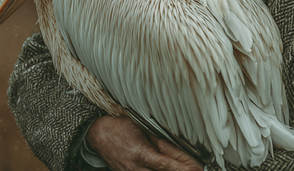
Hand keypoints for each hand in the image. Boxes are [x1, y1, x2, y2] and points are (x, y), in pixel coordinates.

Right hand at [86, 116, 203, 170]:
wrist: (98, 134)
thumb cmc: (119, 127)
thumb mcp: (141, 128)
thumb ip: (158, 138)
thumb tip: (177, 144)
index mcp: (140, 153)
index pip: (165, 165)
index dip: (181, 169)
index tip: (195, 170)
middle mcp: (135, 167)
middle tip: (194, 170)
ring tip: (180, 168)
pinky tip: (161, 168)